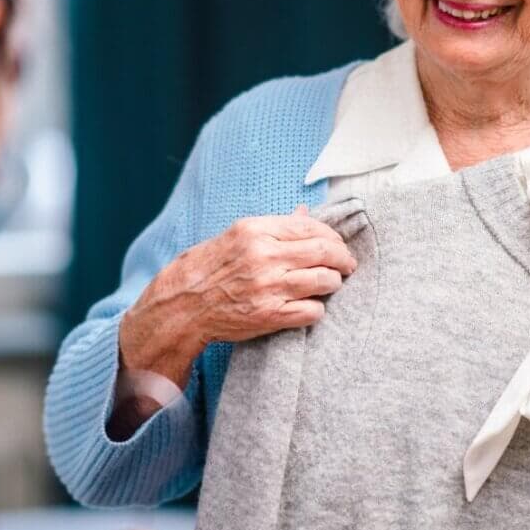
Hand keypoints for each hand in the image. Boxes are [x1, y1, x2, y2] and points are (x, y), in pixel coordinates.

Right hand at [118, 208, 356, 386]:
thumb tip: (305, 213)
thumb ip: (274, 226)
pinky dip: (318, 308)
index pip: (310, 227)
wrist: (182, 305)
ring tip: (332, 283)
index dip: (331, 236)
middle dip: (343, 258)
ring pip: (324, 281)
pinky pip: (312, 311)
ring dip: (334, 282)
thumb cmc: (208, 267)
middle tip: (347, 264)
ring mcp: (268, 288)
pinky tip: (312, 305)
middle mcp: (263, 257)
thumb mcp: (237, 236)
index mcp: (255, 231)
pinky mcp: (270, 316)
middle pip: (323, 252)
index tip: (337, 244)